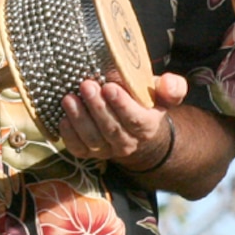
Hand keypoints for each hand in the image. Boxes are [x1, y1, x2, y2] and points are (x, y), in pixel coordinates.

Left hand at [59, 73, 186, 167]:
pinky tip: (63, 118)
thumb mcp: (160, 92)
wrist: (133, 127)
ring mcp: (107, 149)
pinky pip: (78, 149)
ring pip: (93, 139)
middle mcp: (128, 142)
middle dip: (97, 107)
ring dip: (79, 118)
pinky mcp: (88, 152)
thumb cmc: (144, 103)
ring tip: (69, 98)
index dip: (122, 105)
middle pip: (111, 129)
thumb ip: (172, 87)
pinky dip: (69, 135)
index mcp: (147, 127)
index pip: (136, 120)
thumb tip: (168, 83)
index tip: (109, 87)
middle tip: (86, 85)